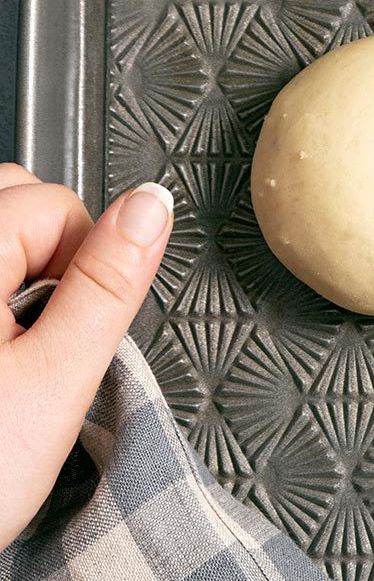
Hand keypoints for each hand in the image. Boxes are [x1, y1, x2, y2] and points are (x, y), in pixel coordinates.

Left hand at [0, 166, 171, 551]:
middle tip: (43, 337)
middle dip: (46, 252)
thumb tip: (152, 209)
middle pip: (10, 198)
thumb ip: (107, 285)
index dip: (87, 262)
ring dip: (10, 271)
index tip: (75, 327)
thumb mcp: (56, 382)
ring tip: (5, 349)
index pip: (53, 202)